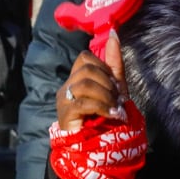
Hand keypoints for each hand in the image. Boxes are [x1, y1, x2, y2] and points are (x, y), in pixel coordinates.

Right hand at [49, 38, 147, 178]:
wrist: (96, 146)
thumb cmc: (104, 115)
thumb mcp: (114, 86)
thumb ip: (114, 61)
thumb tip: (114, 32)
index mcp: (76, 78)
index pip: (84, 58)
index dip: (102, 66)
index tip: (113, 83)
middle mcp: (66, 87)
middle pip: (85, 69)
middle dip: (106, 82)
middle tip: (116, 98)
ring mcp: (63, 101)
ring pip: (84, 84)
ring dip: (106, 96)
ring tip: (114, 108)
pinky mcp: (65, 115)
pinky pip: (83, 102)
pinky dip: (101, 107)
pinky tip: (110, 114)